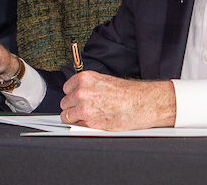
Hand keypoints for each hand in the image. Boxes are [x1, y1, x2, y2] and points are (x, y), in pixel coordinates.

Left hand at [60, 71, 175, 130]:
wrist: (143, 103)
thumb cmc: (129, 93)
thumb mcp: (105, 81)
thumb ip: (89, 86)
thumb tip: (79, 94)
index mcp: (85, 78)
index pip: (66, 88)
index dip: (73, 95)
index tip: (78, 98)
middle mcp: (82, 92)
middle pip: (64, 103)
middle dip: (73, 107)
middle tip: (85, 109)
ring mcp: (84, 108)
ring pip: (66, 117)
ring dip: (75, 118)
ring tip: (88, 117)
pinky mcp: (90, 122)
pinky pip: (77, 127)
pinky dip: (84, 127)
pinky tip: (96, 121)